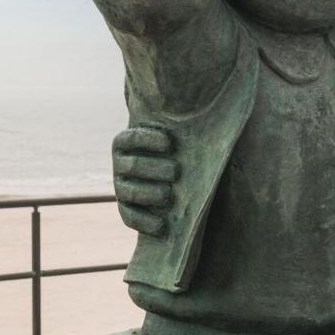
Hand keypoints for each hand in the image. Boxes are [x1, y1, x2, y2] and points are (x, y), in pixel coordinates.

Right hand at [112, 121, 177, 236]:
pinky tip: (161, 226)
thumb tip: (215, 107)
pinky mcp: (125, 207)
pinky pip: (129, 216)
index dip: (148, 139)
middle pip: (132, 165)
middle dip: (153, 168)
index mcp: (127, 141)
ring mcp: (120, 186)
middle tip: (176, 171)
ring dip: (149, 193)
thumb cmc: (182, 148)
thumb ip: (186, 126)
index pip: (131, 138)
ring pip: (129, 191)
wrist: (173, 175)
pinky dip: (144, 221)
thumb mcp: (181, 136)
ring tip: (168, 195)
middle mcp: (120, 163)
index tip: (171, 142)